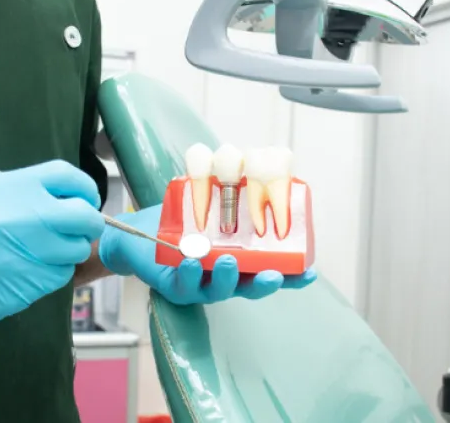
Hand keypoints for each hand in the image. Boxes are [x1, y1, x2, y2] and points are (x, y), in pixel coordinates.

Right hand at [0, 161, 104, 353]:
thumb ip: (19, 196)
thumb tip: (64, 201)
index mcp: (4, 188)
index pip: (68, 177)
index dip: (84, 190)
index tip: (83, 202)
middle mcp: (18, 216)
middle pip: (83, 216)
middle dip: (85, 226)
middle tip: (71, 233)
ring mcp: (22, 253)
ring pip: (73, 251)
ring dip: (64, 255)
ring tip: (34, 257)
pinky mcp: (22, 288)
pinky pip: (56, 278)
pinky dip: (48, 278)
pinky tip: (20, 276)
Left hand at [99, 205, 316, 304]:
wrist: (141, 229)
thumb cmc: (183, 217)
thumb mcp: (214, 199)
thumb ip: (238, 187)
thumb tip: (265, 160)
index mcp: (239, 261)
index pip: (270, 272)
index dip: (291, 276)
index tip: (309, 273)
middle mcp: (223, 276)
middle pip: (249, 288)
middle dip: (263, 284)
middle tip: (273, 275)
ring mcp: (199, 284)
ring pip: (218, 290)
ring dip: (225, 277)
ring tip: (227, 261)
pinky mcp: (173, 284)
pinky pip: (183, 284)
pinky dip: (188, 274)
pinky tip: (190, 261)